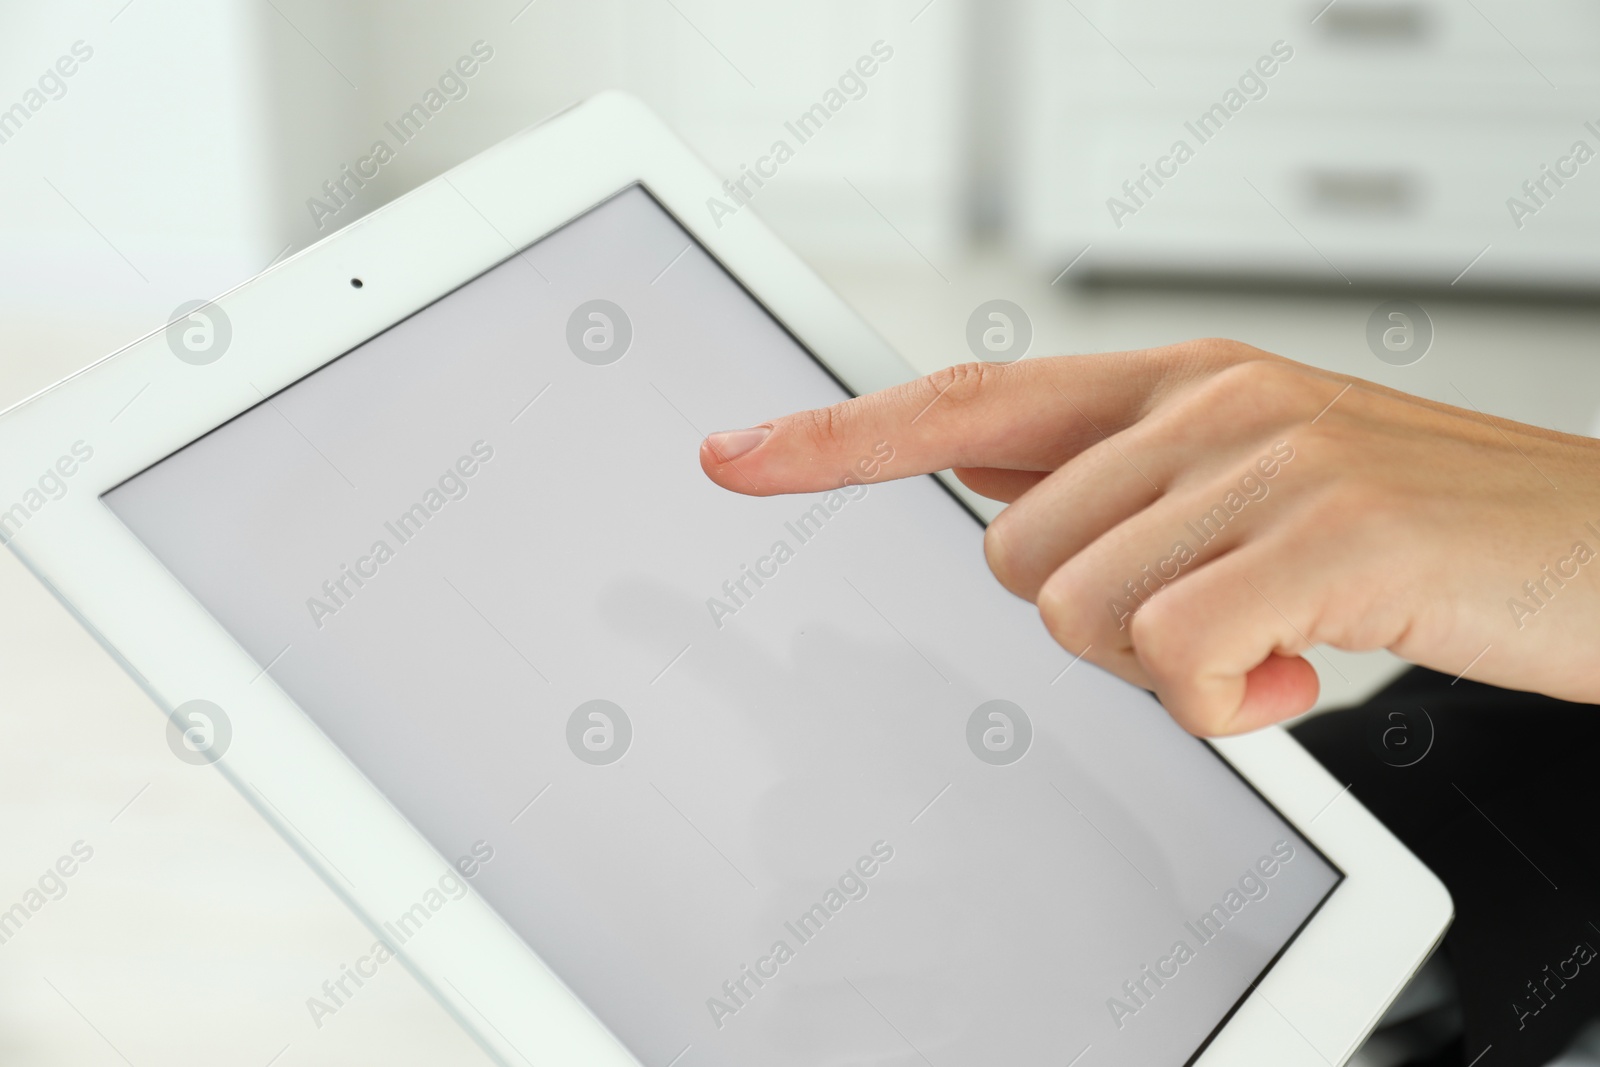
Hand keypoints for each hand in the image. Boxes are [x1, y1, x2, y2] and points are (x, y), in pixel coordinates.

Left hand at [699, 339, 1599, 735]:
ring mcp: (1263, 460)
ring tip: (1270, 637)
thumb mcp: (1267, 487)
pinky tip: (1301, 666)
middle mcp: (1208, 404)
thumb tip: (1019, 524)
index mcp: (1181, 384)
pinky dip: (1226, 699)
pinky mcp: (1320, 534)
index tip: (742, 455)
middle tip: (1207, 621)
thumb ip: (1136, 495)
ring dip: (1165, 666)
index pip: (967, 401)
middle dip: (1092, 625)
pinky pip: (1172, 656)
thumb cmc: (1428, 529)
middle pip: (1013, 555)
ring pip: (1080, 612)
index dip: (840, 435)